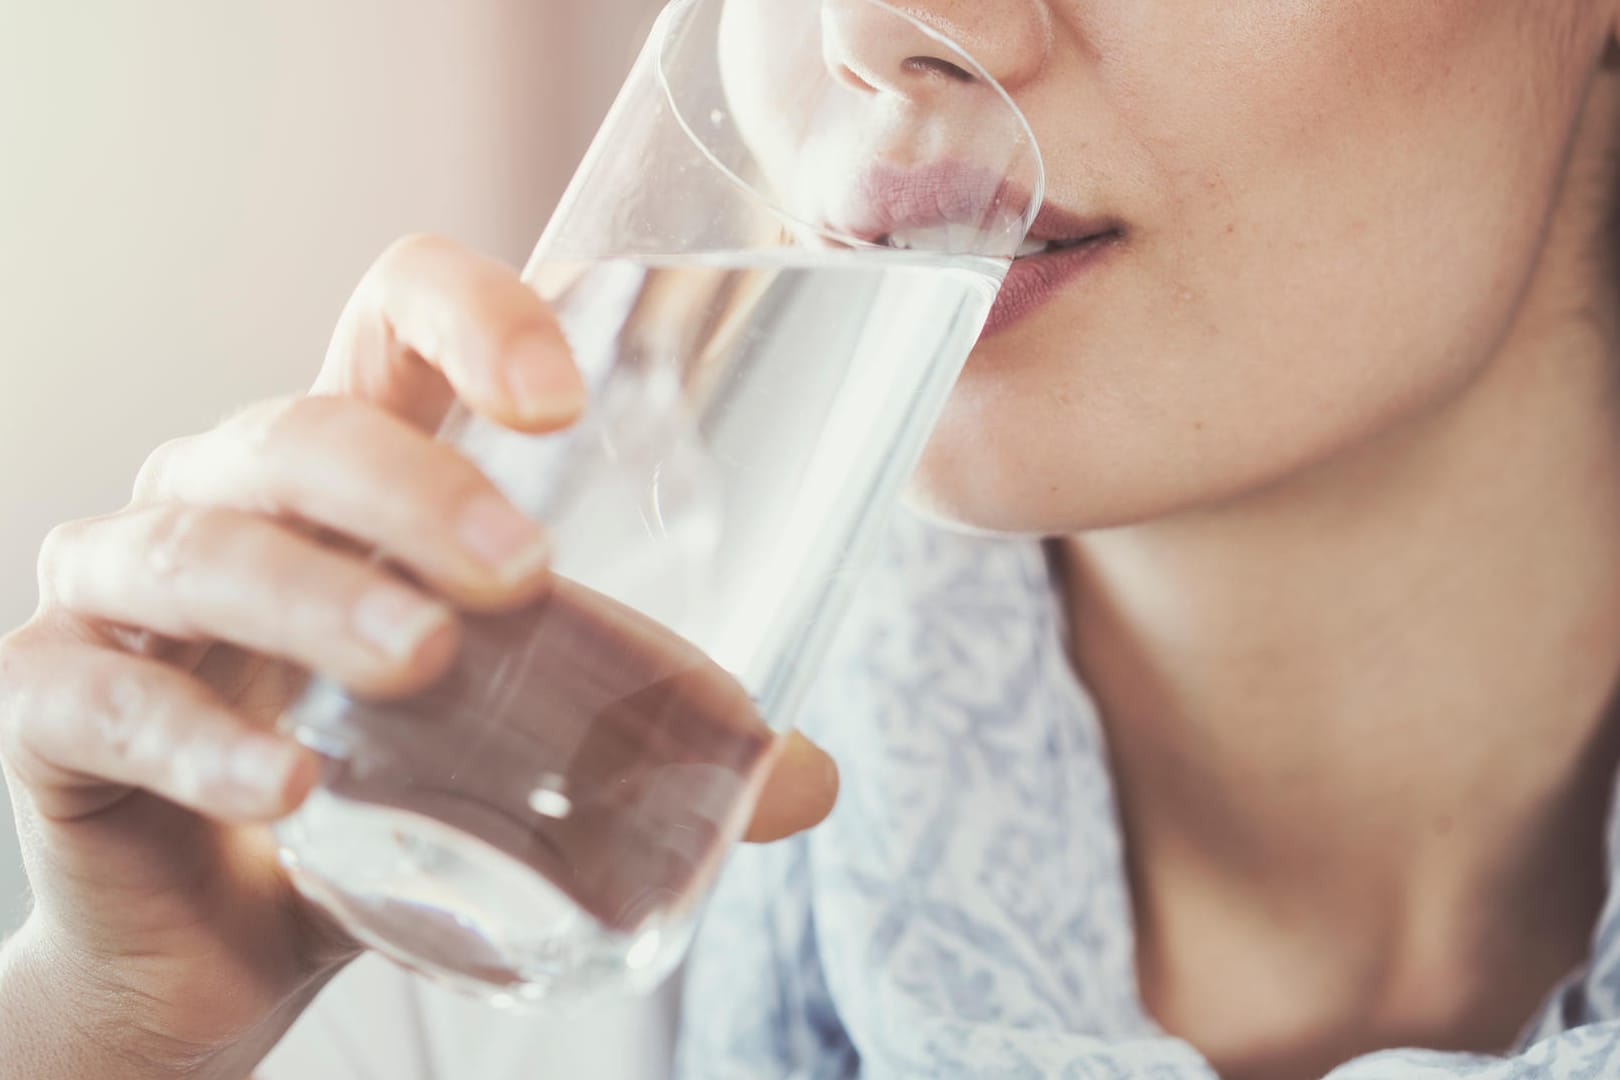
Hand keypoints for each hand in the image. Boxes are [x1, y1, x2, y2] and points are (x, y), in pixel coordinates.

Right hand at [0, 235, 839, 1078]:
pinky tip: (288, 789)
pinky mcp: (57, 702)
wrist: (219, 938)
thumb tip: (806, 780)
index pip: (392, 319)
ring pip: (204, 547)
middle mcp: (229, 499)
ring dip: (319, 599)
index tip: (565, 395)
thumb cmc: (376, 793)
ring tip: (423, 663)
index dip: (471, 313)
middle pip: (303, 432)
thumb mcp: (512, 742)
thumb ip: (639, 739)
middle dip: (413, 489)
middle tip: (521, 575)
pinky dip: (197, 737)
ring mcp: (127, 592)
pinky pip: (103, 695)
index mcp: (352, 474)